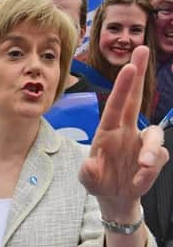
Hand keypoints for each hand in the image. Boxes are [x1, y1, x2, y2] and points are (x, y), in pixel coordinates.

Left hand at [79, 46, 168, 220]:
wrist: (115, 198)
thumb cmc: (98, 181)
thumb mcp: (88, 179)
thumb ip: (89, 172)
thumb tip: (91, 164)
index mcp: (107, 131)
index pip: (116, 105)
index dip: (123, 87)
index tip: (128, 67)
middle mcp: (126, 131)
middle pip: (136, 98)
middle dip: (139, 73)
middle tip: (142, 48)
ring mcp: (142, 142)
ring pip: (155, 134)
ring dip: (150, 150)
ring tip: (143, 166)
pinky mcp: (155, 157)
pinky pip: (159, 158)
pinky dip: (150, 172)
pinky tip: (137, 181)